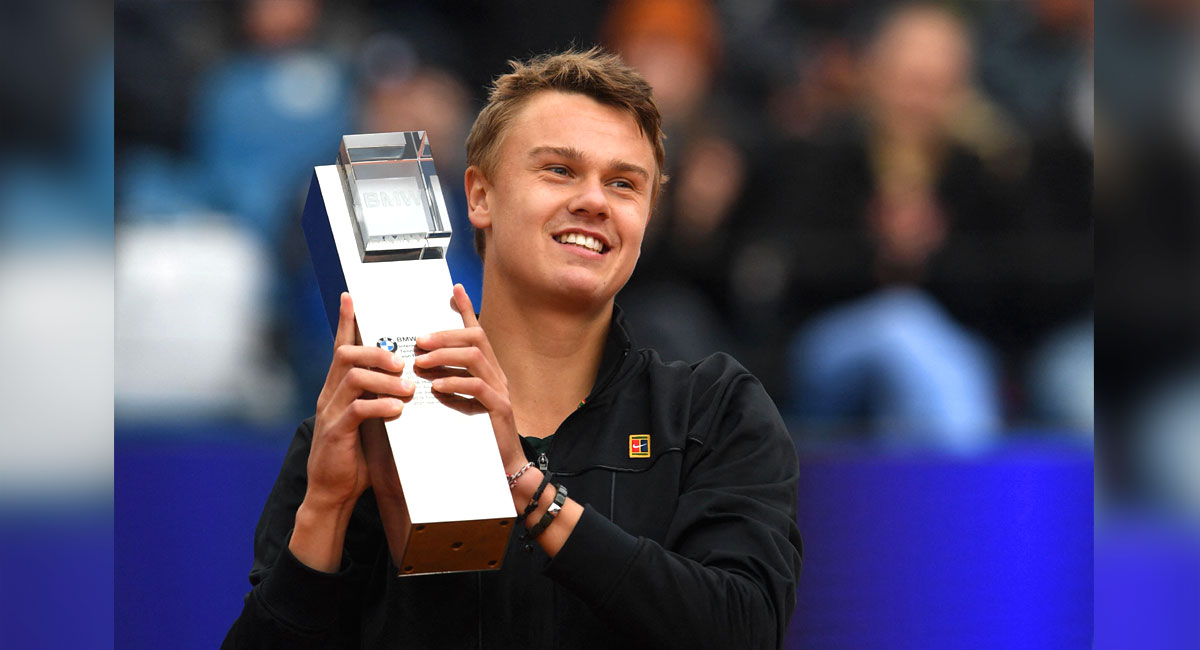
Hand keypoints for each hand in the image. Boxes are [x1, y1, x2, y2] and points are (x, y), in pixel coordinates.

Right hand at [307, 292, 413, 511]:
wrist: (332, 494)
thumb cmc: (355, 458)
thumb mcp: (370, 423)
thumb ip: (381, 402)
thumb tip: (408, 385)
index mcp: (337, 389)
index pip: (341, 347)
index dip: (345, 321)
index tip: (351, 297)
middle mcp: (329, 395)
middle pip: (346, 354)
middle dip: (377, 351)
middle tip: (403, 362)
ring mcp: (330, 413)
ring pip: (353, 376)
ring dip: (384, 378)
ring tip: (408, 388)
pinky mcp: (335, 432)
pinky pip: (357, 409)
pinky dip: (380, 405)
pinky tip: (398, 409)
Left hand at [414, 284, 523, 472]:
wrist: (500, 469)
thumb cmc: (474, 437)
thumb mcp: (457, 404)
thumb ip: (445, 383)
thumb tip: (420, 365)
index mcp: (487, 370)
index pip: (477, 332)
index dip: (466, 310)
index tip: (454, 289)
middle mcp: (497, 374)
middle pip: (475, 338)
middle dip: (445, 335)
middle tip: (419, 341)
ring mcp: (501, 390)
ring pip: (474, 357)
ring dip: (445, 355)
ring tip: (422, 362)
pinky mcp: (499, 409)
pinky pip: (478, 387)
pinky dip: (455, 383)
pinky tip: (436, 387)